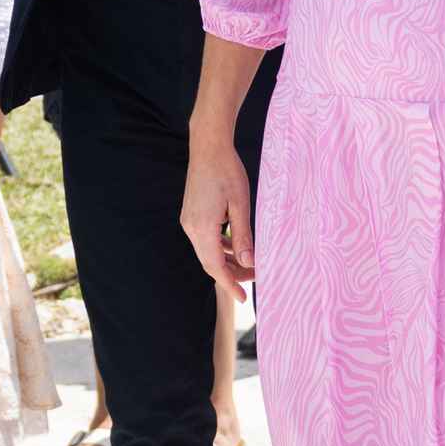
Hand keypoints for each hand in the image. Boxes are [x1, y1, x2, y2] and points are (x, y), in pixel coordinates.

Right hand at [181, 134, 254, 302]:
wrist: (208, 146)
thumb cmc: (227, 171)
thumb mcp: (240, 204)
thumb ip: (243, 236)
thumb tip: (249, 263)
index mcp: (202, 228)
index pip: (216, 266)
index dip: (230, 285)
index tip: (244, 299)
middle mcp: (191, 227)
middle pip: (210, 262)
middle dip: (231, 274)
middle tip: (255, 278)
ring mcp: (189, 221)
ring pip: (208, 251)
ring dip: (227, 261)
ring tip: (250, 264)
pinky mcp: (192, 214)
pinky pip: (206, 239)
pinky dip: (221, 247)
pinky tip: (237, 246)